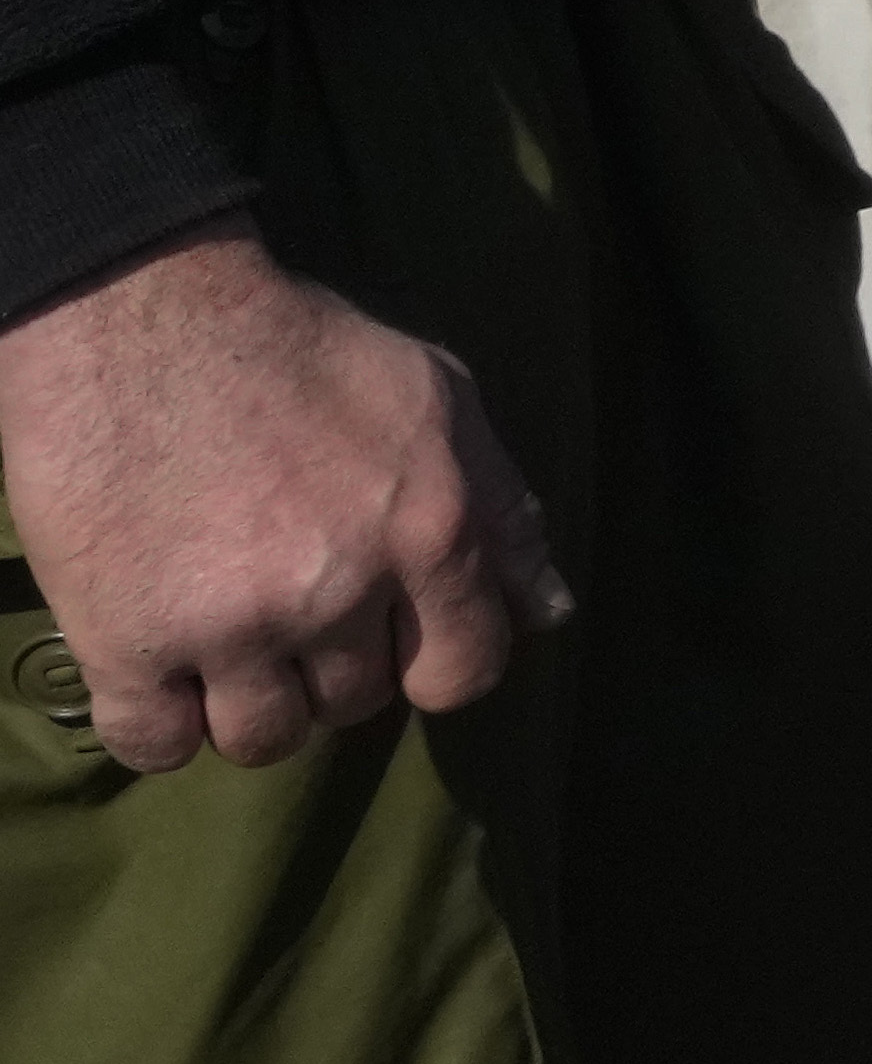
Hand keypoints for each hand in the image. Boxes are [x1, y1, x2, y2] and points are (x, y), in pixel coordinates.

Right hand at [0, 232, 566, 769]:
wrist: (141, 318)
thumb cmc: (299, 347)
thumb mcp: (436, 399)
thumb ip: (502, 509)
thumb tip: (551, 611)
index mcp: (430, 529)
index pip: (465, 669)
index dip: (434, 667)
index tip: (394, 644)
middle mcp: (341, 587)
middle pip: (355, 704)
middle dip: (331, 671)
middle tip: (291, 612)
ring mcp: (233, 621)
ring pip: (263, 737)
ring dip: (248, 705)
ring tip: (223, 644)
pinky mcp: (128, 639)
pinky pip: (156, 744)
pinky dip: (160, 725)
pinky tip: (160, 674)